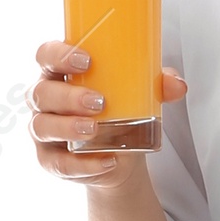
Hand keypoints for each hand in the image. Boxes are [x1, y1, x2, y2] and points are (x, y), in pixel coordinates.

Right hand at [30, 42, 186, 186]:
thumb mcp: (140, 95)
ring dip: (68, 128)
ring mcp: (44, 130)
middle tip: (99, 102)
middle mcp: (46, 100)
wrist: (121, 156)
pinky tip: (106, 162)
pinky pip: (58, 163)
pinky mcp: (50, 159)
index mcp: (62, 74)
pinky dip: (81, 165)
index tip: (86, 60)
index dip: (59, 55)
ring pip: (42, 127)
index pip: (46, 56)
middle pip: (42, 93)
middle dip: (68, 97)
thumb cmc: (121, 112)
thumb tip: (177, 85)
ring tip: (95, 130)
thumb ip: (158, 85)